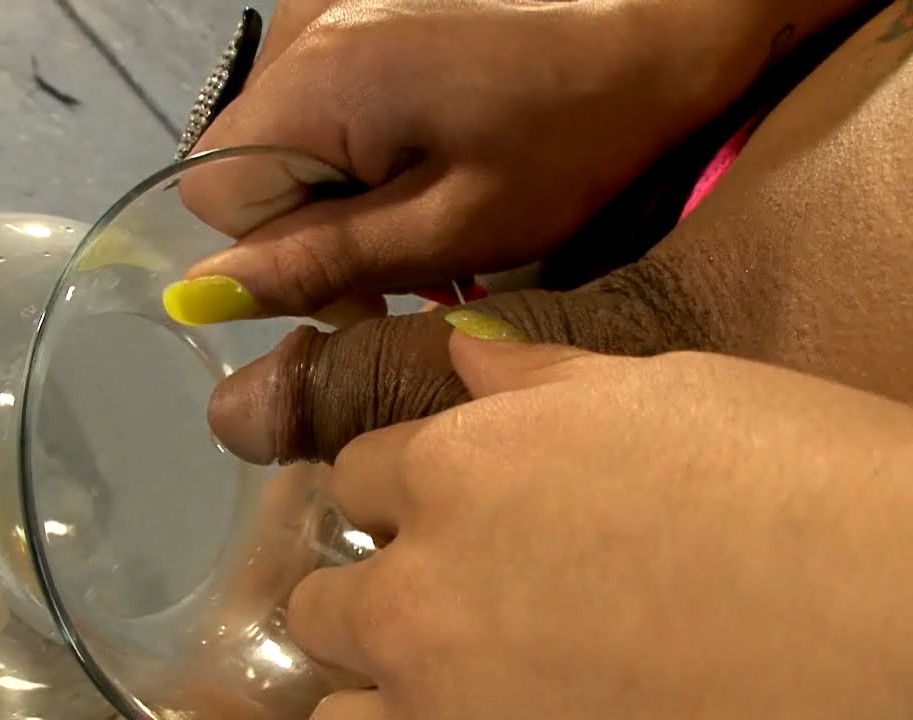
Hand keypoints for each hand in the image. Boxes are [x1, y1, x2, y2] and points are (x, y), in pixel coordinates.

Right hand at [167, 0, 840, 323]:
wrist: (669, 17)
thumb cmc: (578, 132)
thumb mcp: (456, 222)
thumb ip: (325, 258)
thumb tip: (204, 296)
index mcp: (319, 78)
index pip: (215, 191)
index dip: (275, 257)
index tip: (366, 283)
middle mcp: (300, 27)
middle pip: (247, 163)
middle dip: (315, 226)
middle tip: (415, 253)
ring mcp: (330, 5)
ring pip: (284, 137)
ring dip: (341, 187)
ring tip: (435, 195)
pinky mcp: (363, 5)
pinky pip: (320, 99)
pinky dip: (361, 143)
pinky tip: (434, 144)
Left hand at [289, 328, 912, 719]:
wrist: (879, 616)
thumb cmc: (788, 478)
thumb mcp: (661, 392)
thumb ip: (534, 380)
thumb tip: (463, 351)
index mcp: (453, 468)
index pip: (357, 472)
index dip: (397, 486)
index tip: (430, 502)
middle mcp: (420, 587)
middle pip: (327, 598)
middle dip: (371, 589)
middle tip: (440, 599)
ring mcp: (441, 697)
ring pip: (333, 702)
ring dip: (368, 685)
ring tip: (434, 679)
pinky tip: (470, 713)